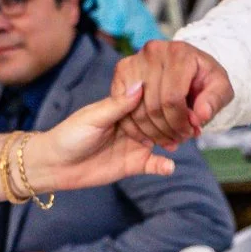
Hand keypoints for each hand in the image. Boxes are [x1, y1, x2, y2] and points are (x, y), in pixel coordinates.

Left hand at [22, 88, 174, 194]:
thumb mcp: (93, 117)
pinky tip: (170, 165)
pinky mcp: (134, 164)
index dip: (166, 96)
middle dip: (177, 118)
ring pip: (163, 140)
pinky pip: (154, 164)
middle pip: (161, 118)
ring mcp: (135, 144)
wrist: (55, 165)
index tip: (184, 92)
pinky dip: (163, 165)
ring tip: (189, 138)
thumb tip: (140, 85)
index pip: (150, 98)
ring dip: (176, 139)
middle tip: (195, 118)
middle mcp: (133, 123)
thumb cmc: (70, 134)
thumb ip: (117, 104)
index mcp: (122, 107)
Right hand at [111, 40, 231, 146]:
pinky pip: (123, 108)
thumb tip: (201, 117)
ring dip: (152, 133)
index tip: (190, 133)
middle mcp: (153, 52)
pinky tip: (149, 136)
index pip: (173, 99)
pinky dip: (135, 128)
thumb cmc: (204, 78)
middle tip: (178, 139)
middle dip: (168, 130)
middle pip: (153, 106)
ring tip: (167, 139)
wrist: (187, 66)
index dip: (180, 122)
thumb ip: (214, 101)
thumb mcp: (220, 87)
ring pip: (136, 110)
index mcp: (179, 53)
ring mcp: (134, 60)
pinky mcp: (122, 70)